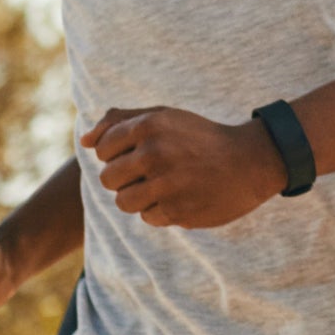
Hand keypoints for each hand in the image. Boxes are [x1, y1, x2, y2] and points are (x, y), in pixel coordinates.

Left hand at [83, 107, 289, 229]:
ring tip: (163, 187)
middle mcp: (154, 153)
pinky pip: (148, 217)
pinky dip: (161, 211)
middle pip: (108, 179)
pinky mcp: (177, 211)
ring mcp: (166, 184)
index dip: (118, 153)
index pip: (102, 149)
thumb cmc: (200, 137)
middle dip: (125, 178)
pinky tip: (181, 197)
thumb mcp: (164, 117)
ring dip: (139, 198)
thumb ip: (120, 121)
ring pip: (124, 202)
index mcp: (148, 125)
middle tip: (152, 173)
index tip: (141, 153)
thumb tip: (84, 141)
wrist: (250, 162)